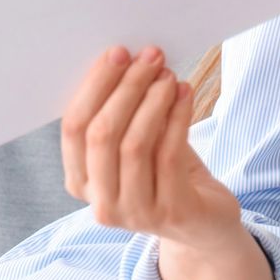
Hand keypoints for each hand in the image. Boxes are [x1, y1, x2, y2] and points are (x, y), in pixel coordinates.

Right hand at [62, 46, 241, 253]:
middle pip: (101, 134)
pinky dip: (178, 117)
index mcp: (81, 183)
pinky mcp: (171, 213)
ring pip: (134, 144)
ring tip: (168, 75)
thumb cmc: (168, 176)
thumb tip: (126, 61)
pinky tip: (186, 94)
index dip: (94, 87)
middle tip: (149, 57)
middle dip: (125, 88)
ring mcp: (135, 213)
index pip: (73, 129)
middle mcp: (101, 203)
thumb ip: (125, 114)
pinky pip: (169, 154)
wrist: (205, 226)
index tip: (117, 53)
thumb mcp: (139, 145)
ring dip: (153, 100)